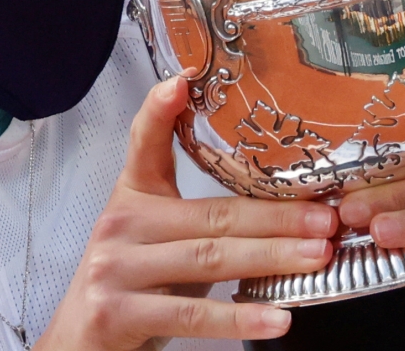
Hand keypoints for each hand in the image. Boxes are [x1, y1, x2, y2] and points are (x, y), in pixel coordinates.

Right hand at [36, 76, 337, 349]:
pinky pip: (190, 313)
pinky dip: (238, 317)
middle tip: (325, 218)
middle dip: (275, 216)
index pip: (144, 143)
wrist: (80, 343)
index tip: (185, 80)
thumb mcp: (158, 238)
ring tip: (318, 256)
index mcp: (133, 197)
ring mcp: (115, 267)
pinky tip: (277, 318)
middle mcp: (121, 224)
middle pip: (210, 214)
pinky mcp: (117, 311)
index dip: (160, 110)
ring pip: (208, 258)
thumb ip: (201, 218)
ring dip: (271, 257)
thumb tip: (283, 208)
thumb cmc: (132, 286)